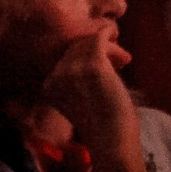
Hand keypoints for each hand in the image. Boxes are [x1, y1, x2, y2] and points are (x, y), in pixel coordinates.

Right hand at [40, 26, 139, 160]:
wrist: (110, 140)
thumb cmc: (102, 126)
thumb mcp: (79, 102)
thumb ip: (77, 83)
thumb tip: (94, 57)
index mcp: (48, 86)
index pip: (62, 59)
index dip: (81, 56)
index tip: (100, 60)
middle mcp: (56, 76)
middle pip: (74, 48)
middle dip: (95, 50)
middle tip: (116, 58)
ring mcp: (73, 69)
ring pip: (87, 43)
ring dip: (106, 47)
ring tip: (121, 58)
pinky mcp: (93, 65)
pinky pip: (98, 39)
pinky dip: (106, 34)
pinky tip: (111, 32)